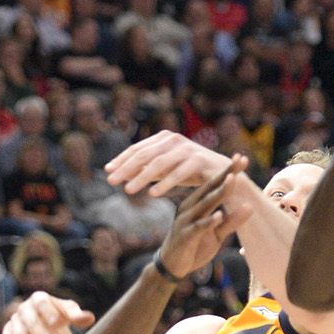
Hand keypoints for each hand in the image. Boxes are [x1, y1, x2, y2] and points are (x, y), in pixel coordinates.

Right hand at [0, 292, 92, 333]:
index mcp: (40, 299)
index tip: (55, 322)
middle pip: (30, 319)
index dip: (48, 311)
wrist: (43, 320)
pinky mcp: (10, 332)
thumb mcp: (68, 312)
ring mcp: (16, 320)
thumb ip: (77, 315)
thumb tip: (90, 319)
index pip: (42, 302)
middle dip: (38, 332)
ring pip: (18, 332)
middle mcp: (25, 308)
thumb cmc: (58, 314)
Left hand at [106, 132, 227, 197]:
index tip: (107, 172)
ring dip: (142, 177)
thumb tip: (119, 174)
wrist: (225, 176)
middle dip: (126, 168)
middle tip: (111, 181)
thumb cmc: (193, 173)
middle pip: (144, 154)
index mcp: (163, 139)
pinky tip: (152, 194)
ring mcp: (186, 148)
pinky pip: (178, 172)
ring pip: (159, 163)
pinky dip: (164, 183)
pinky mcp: (199, 159)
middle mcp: (173, 140)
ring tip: (128, 190)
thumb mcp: (166, 170)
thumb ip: (146, 170)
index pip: (137, 149)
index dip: (121, 160)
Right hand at [158, 159, 247, 278]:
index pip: (215, 184)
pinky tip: (218, 215)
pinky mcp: (185, 236)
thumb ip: (232, 221)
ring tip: (232, 181)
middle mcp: (191, 207)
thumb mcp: (217, 233)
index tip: (243, 158)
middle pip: (211, 188)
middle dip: (226, 174)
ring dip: (219, 193)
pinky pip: (198, 227)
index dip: (230, 171)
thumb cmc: (195, 246)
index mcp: (198, 202)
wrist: (172, 266)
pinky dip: (208, 222)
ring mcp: (186, 220)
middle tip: (239, 160)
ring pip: (205, 204)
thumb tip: (250, 206)